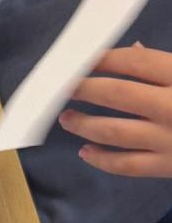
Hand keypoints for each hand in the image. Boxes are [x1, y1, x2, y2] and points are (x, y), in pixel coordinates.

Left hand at [60, 43, 171, 177]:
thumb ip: (167, 65)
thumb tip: (132, 53)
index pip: (136, 63)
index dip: (105, 60)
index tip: (82, 60)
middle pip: (117, 94)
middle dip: (84, 89)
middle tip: (62, 88)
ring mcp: (167, 139)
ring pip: (113, 132)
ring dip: (84, 124)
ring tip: (67, 118)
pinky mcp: (165, 166)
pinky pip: (124, 165)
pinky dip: (101, 159)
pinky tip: (85, 151)